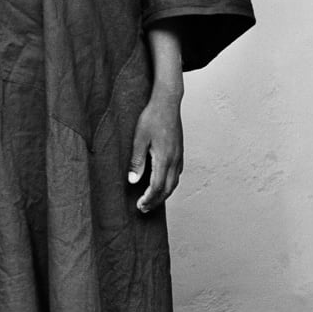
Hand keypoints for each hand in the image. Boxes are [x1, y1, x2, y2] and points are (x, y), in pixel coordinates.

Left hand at [128, 90, 183, 212]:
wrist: (167, 102)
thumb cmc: (151, 118)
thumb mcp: (138, 138)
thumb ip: (136, 161)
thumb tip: (132, 181)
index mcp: (164, 158)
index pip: (158, 186)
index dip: (149, 198)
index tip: (140, 205)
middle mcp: (175, 160)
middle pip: (168, 189)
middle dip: (156, 201)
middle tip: (144, 208)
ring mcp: (179, 156)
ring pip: (174, 182)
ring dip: (163, 194)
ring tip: (151, 200)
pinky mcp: (180, 152)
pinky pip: (176, 174)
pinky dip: (169, 184)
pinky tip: (161, 184)